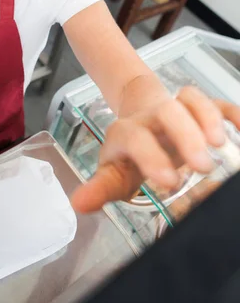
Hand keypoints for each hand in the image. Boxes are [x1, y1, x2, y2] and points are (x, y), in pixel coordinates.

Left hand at [71, 87, 239, 212]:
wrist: (140, 116)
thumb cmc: (131, 152)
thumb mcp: (114, 172)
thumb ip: (101, 187)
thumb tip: (78, 204)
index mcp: (129, 132)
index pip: (135, 137)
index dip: (151, 156)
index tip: (169, 182)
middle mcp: (153, 116)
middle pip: (166, 112)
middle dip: (185, 135)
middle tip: (203, 167)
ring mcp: (178, 108)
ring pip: (191, 99)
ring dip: (207, 116)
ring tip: (221, 144)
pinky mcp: (200, 108)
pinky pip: (218, 102)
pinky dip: (231, 113)